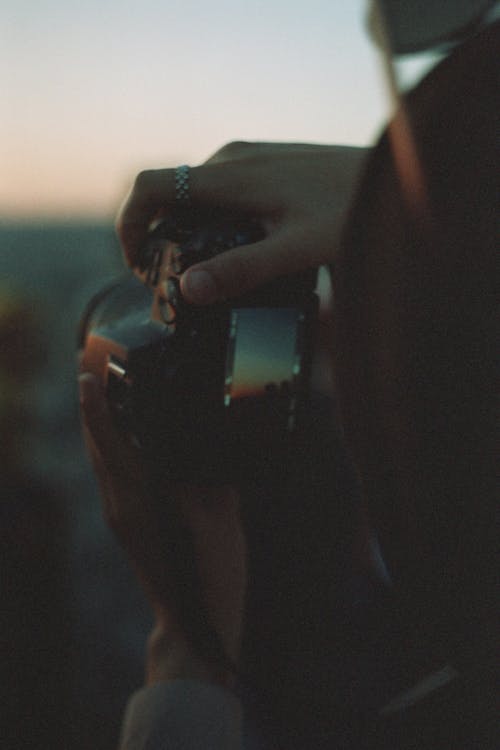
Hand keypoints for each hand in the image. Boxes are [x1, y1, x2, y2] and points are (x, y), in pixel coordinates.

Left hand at [79, 372, 245, 686]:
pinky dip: (111, 444)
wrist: (194, 628)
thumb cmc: (209, 580)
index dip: (98, 404)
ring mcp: (120, 515)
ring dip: (99, 421)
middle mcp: (121, 504)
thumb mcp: (220, 523)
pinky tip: (126, 433)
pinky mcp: (126, 523)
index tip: (88, 372)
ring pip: (100, 457)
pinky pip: (111, 472)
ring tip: (107, 388)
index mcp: (141, 501)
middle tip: (96, 364)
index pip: (110, 441)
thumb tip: (201, 444)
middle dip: (93, 402)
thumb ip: (208, 480)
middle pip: (97, 444)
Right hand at [116, 141, 367, 303]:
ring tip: (206, 273)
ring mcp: (250, 157)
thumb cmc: (350, 211)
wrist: (391, 178)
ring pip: (196, 194)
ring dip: (186, 230)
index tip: (138, 266)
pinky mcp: (267, 164)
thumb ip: (242, 268)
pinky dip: (212, 220)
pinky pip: (221, 191)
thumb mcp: (296, 249)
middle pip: (170, 194)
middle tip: (172, 283)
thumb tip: (189, 290)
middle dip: (158, 236)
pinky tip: (238, 249)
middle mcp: (233, 158)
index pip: (151, 186)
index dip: (129, 224)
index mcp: (231, 176)